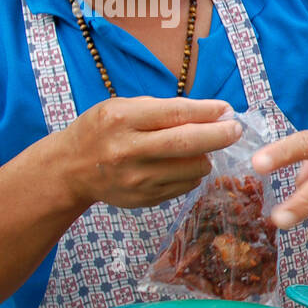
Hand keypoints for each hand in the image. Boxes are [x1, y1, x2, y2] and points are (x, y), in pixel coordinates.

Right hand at [57, 98, 241, 209]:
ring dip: (206, 157)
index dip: (208, 112)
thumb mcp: (122, 108)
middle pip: (187, 144)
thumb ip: (164, 109)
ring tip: (201, 148)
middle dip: (219, 136)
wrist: (71, 169)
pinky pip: (185, 186)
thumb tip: (214, 112)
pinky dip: (193, 174)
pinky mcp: (144, 199)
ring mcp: (136, 179)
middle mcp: (127, 151)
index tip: (227, 109)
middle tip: (236, 130)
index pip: (176, 114)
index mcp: (122, 120)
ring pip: (192, 168)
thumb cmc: (104, 130)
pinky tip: (182, 165)